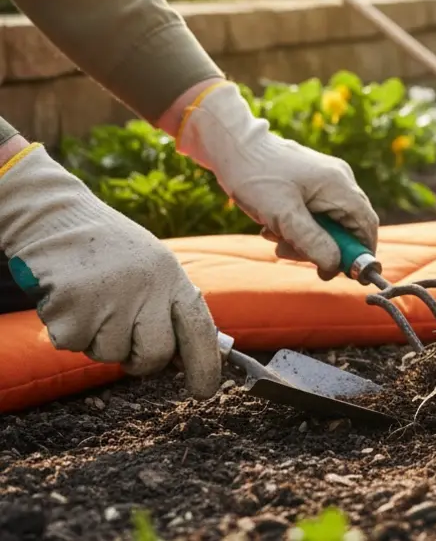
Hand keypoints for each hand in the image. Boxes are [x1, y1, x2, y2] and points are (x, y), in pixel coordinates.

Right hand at [0, 144, 220, 396]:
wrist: (56, 217)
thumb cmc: (107, 248)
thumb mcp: (152, 267)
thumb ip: (168, 306)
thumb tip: (183, 358)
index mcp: (172, 277)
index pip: (200, 328)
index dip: (206, 365)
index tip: (204, 391)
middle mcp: (148, 289)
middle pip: (156, 355)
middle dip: (140, 362)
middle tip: (125, 344)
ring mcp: (111, 299)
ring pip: (110, 354)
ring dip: (97, 339)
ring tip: (91, 300)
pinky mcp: (74, 308)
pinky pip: (74, 344)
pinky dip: (67, 330)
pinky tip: (68, 298)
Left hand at [174, 82, 378, 279]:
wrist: (232, 145)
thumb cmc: (256, 175)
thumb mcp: (282, 215)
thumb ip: (312, 241)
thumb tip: (335, 266)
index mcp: (340, 186)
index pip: (366, 226)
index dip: (359, 253)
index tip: (341, 274)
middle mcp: (340, 180)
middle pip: (348, 227)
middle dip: (322, 247)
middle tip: (290, 253)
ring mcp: (327, 180)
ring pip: (329, 222)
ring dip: (304, 238)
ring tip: (274, 237)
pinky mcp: (312, 181)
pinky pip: (316, 212)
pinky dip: (298, 225)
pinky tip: (273, 225)